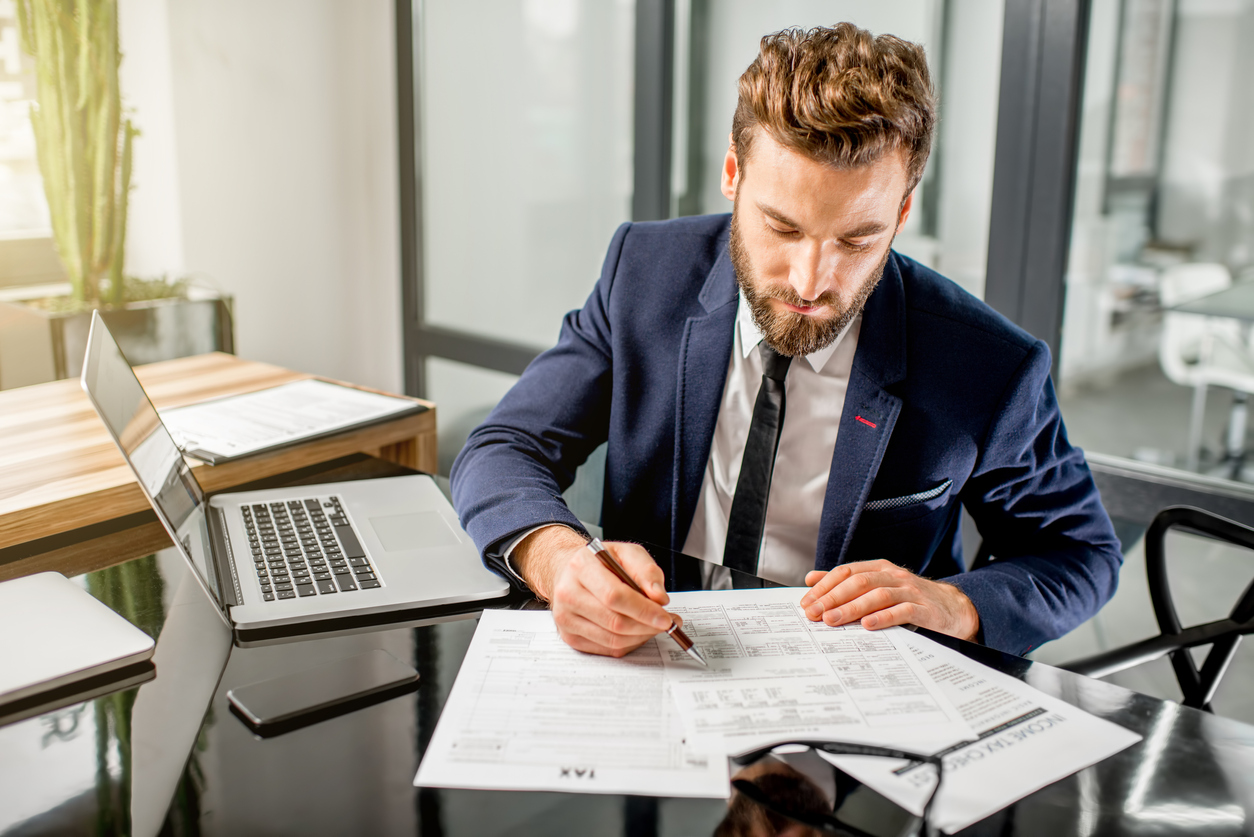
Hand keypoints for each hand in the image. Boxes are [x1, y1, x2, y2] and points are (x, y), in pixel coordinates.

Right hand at [512, 526, 678, 656]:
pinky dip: (629, 643)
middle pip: (614, 622)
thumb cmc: (601, 562)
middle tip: (667, 622)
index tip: (665, 617)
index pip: (614, 596)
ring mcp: (566, 618)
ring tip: (655, 625)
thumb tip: (659, 598)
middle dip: (647, 626)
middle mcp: (567, 593)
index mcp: (581, 567)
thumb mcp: (627, 553)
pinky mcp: (570, 637)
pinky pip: (607, 649)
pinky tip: (637, 630)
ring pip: (612, 640)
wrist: (571, 572)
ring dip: (641, 636)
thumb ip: (646, 571)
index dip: (643, 610)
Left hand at [799, 559, 979, 640]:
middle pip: (858, 582)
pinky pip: (902, 611)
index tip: (806, 603)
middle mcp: (893, 576)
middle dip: (832, 598)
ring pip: (876, 595)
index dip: (824, 586)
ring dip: (852, 608)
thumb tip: (811, 579)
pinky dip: (883, 617)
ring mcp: (910, 591)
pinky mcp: (924, 609)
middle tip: (814, 614)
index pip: (846, 572)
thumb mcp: (878, 586)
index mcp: (879, 568)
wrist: (954, 610)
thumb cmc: (911, 599)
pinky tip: (868, 625)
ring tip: (833, 620)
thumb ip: (846, 582)